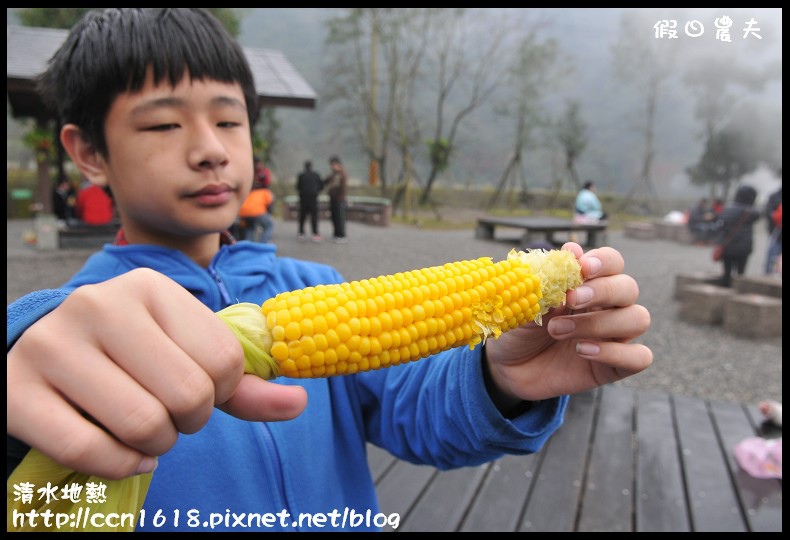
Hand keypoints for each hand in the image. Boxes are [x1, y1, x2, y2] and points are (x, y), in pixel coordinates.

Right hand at [7, 268, 306, 479]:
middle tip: (169, 413)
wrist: (43, 355)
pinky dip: (119, 464)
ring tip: (144, 428)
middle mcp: (99, 305)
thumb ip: (243, 383)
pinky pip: (88, 449)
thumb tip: (300, 402)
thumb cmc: (131, 356)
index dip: (221, 392)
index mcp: (151, 288)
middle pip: (188, 394)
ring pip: (142, 423)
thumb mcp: (187, 354)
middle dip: (189, 420)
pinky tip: (122, 451)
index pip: (225, 361)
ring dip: (156, 444)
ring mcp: (53, 345)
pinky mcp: (17, 390)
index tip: (196, 388)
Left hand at [484, 243, 651, 404]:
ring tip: (558, 330)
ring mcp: (615, 336)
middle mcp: (608, 307)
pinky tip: (582, 351)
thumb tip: (573, 249)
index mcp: (588, 284)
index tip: (583, 267)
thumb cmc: (521, 328)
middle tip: (570, 299)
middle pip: (629, 287)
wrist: (509, 367)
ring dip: (599, 323)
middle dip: (602, 291)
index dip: (604, 261)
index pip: (612, 262)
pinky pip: (640, 357)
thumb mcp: (528, 302)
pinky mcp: (615, 365)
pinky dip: (614, 352)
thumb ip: (551, 279)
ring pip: (638, 319)